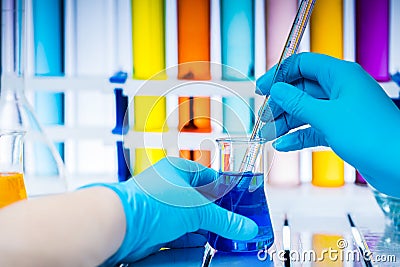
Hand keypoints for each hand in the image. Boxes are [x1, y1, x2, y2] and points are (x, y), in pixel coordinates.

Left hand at [90, 157, 257, 265]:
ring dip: (204, 233)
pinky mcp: (153, 231)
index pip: (208, 178)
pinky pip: (177, 237)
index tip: (239, 204)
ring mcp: (160, 211)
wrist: (119, 225)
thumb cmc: (151, 202)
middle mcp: (168, 189)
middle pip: (199, 204)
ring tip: (223, 241)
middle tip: (234, 227)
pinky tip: (202, 249)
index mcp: (178, 171)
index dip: (224, 192)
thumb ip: (224, 220)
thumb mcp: (197, 210)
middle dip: (216, 218)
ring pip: (188, 223)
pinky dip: (190, 244)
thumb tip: (245, 228)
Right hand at [256, 52, 399, 196]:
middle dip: (280, 104)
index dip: (279, 75)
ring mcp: (341, 111)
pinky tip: (283, 145)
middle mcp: (341, 90)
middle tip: (263, 119)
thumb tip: (277, 90)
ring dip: (285, 123)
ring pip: (305, 111)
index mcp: (341, 75)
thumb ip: (298, 102)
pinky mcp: (341, 131)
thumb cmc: (373, 136)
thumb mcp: (328, 116)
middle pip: (301, 90)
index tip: (262, 89)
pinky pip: (313, 129)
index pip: (303, 64)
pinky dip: (298, 137)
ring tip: (267, 134)